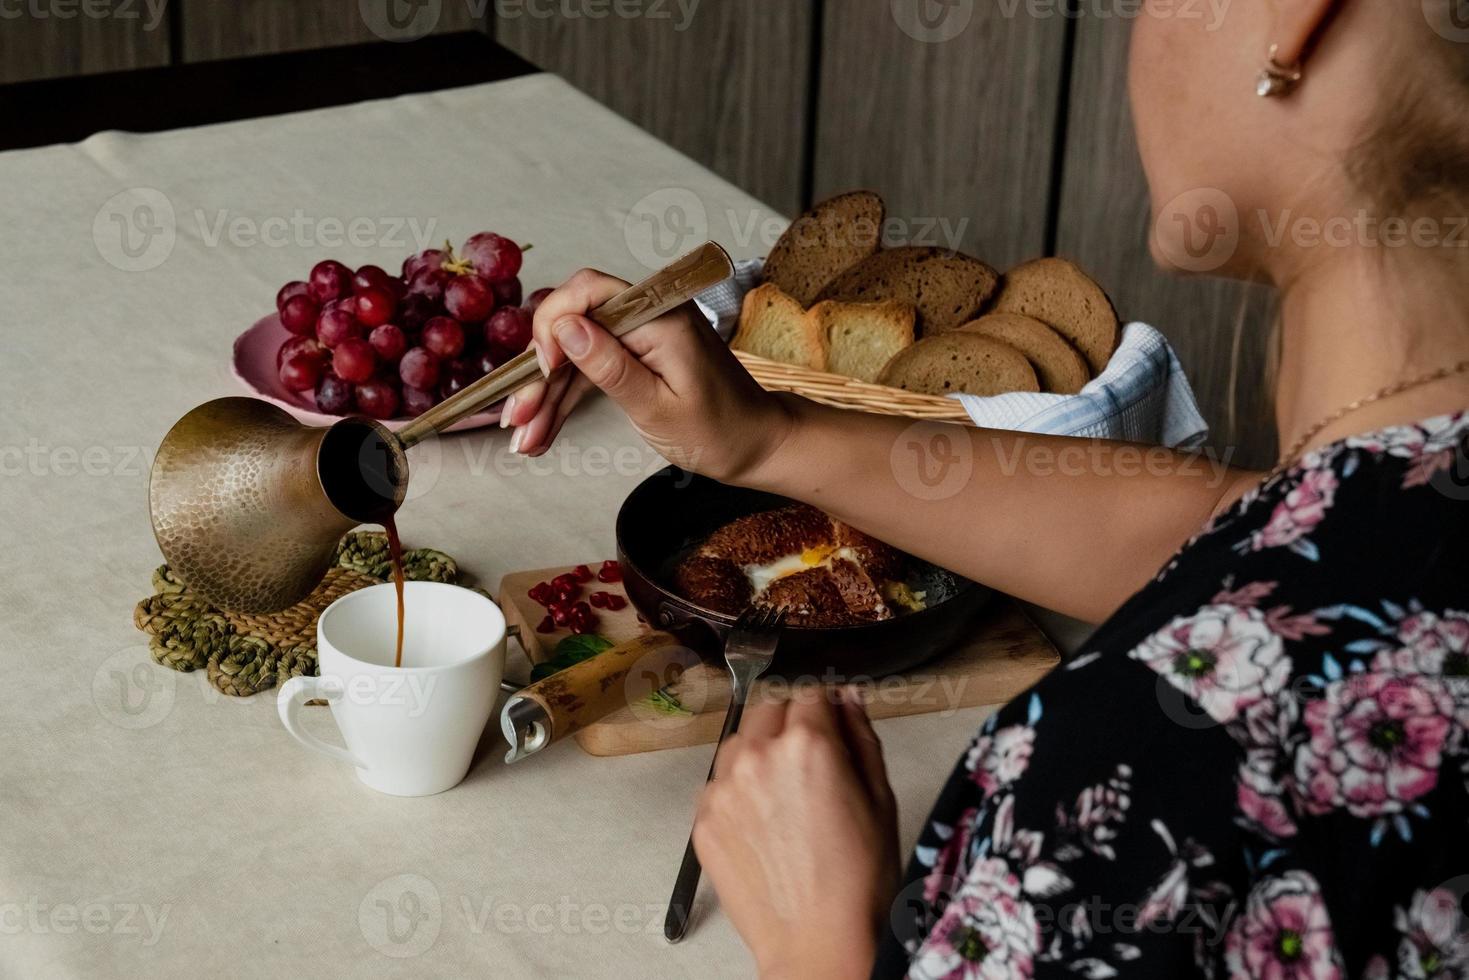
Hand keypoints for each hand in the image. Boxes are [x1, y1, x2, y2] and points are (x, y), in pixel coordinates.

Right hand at [501, 268, 795, 483]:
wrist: (756, 445)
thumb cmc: (720, 432)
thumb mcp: (658, 407)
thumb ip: (610, 366)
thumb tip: (565, 326)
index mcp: (659, 317)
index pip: (589, 291)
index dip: (553, 324)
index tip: (541, 368)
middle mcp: (647, 317)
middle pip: (573, 326)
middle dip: (539, 374)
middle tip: (517, 419)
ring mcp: (640, 337)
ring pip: (574, 355)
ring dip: (546, 396)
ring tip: (524, 439)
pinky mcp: (636, 358)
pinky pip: (590, 371)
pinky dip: (567, 400)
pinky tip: (543, 432)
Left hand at [693, 687, 900, 978]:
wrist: (819, 943)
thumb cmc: (859, 880)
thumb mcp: (880, 798)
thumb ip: (861, 735)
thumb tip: (847, 697)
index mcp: (808, 744)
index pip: (810, 693)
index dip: (824, 707)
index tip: (830, 723)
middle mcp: (757, 756)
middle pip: (767, 708)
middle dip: (789, 722)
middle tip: (810, 761)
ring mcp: (723, 788)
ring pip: (739, 743)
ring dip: (759, 752)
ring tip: (785, 798)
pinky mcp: (703, 820)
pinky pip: (719, 784)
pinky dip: (739, 792)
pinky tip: (765, 826)